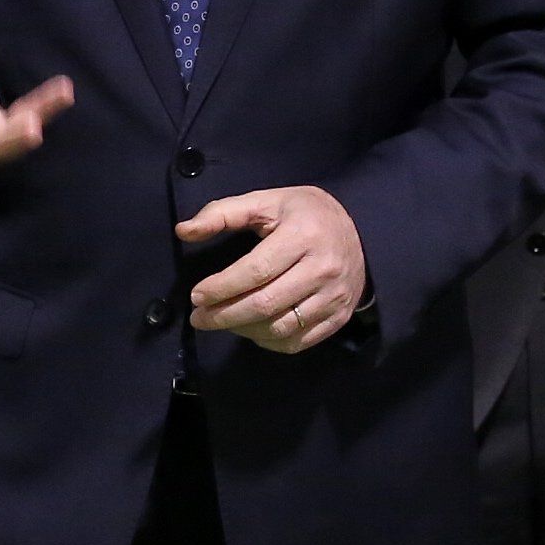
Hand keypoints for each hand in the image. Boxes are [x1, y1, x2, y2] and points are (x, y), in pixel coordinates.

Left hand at [180, 187, 367, 353]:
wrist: (361, 234)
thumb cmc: (304, 215)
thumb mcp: (266, 202)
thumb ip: (223, 213)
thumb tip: (183, 231)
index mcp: (304, 235)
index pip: (256, 271)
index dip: (221, 287)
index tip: (196, 295)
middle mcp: (323, 269)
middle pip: (265, 304)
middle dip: (224, 315)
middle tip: (199, 318)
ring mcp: (334, 297)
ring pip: (279, 328)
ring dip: (242, 330)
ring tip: (221, 322)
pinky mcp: (339, 317)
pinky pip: (297, 342)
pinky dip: (267, 341)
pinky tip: (250, 329)